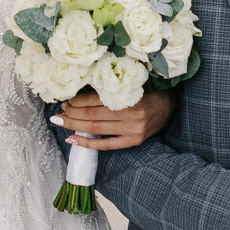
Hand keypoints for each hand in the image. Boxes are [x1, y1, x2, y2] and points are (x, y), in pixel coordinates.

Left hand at [55, 88, 174, 150]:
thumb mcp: (130, 84)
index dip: (77, 101)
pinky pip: (107, 145)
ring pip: (97, 129)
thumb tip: (79, 93)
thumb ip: (110, 88)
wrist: (170, 106)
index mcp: (130, 95)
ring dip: (75, 126)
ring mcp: (132, 130)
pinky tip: (73, 140)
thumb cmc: (148, 91)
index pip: (96, 99)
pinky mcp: (133, 141)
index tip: (65, 100)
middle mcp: (131, 114)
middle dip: (72, 114)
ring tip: (61, 122)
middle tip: (58, 113)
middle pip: (93, 115)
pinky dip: (88, 143)